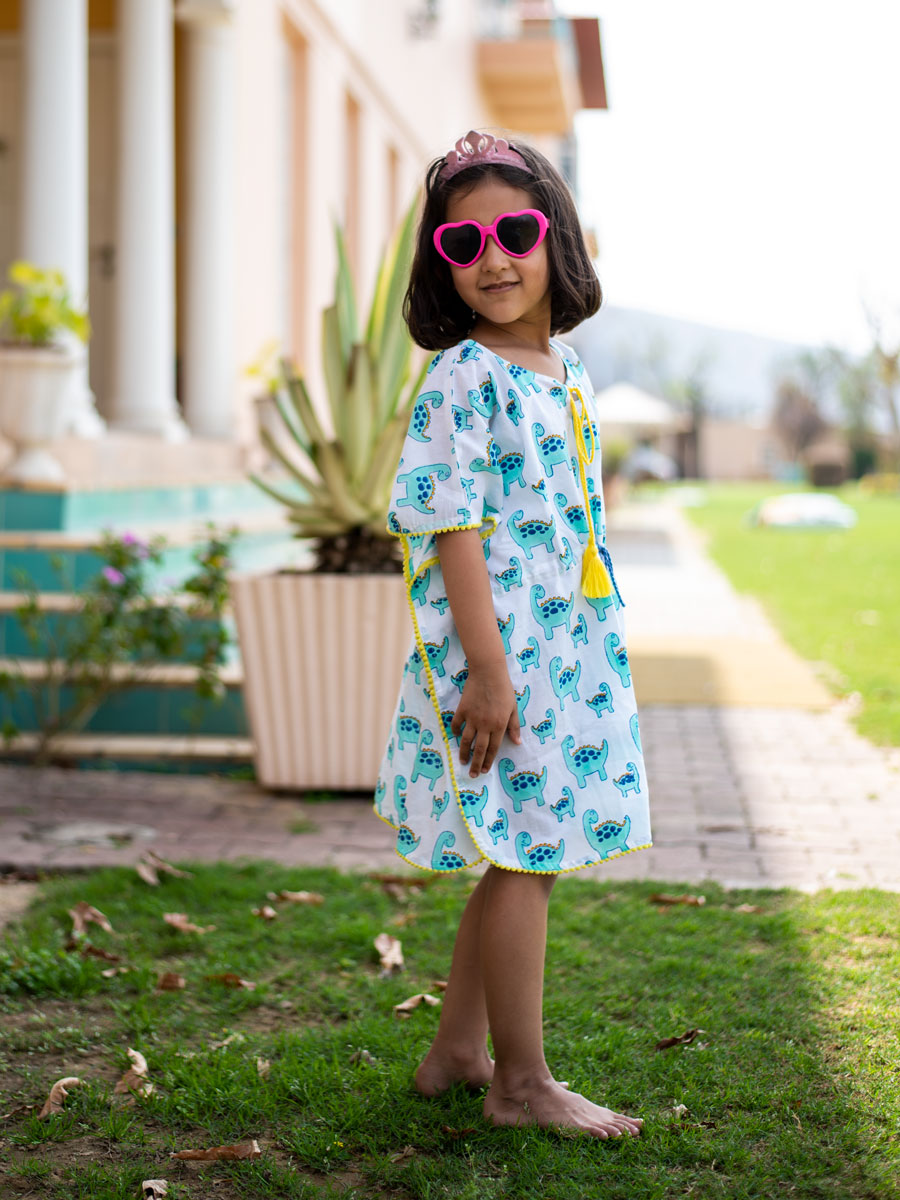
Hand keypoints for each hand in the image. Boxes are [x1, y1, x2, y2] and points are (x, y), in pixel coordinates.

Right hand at [451, 663, 521, 777]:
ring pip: (466, 741)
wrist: (488, 673)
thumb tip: (517, 743)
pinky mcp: (462, 710)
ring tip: (462, 761)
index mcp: (499, 725)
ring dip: (463, 753)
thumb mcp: (513, 708)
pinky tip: (455, 737)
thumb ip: (514, 727)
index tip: (485, 770)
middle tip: (473, 774)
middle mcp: (485, 725)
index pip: (493, 748)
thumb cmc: (504, 689)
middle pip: (479, 749)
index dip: (489, 761)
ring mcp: (472, 718)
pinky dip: (454, 732)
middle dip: (476, 764)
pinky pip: (456, 725)